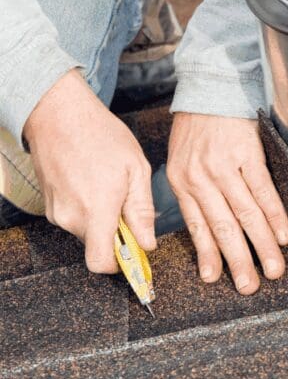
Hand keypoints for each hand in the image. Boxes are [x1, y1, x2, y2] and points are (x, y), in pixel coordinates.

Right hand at [24, 70, 155, 272]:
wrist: (59, 114)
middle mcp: (71, 217)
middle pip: (98, 247)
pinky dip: (88, 209)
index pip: (102, 263)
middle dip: (117, 235)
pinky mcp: (48, 205)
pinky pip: (74, 218)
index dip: (121, 265)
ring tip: (111, 188)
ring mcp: (56, 212)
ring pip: (87, 232)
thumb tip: (147, 244)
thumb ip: (142, 211)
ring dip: (103, 220)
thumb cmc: (101, 136)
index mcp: (96, 211)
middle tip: (128, 205)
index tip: (136, 253)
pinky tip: (95, 183)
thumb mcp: (136, 170)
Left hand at [166, 112, 287, 294]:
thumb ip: (192, 190)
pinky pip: (263, 192)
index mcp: (182, 183)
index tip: (215, 279)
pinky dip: (275, 216)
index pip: (197, 227)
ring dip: (262, 246)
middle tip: (250, 286)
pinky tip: (283, 236)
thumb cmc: (199, 126)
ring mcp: (224, 167)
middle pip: (223, 227)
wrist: (214, 88)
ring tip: (273, 268)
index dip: (207, 255)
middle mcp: (200, 178)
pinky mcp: (247, 155)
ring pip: (245, 215)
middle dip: (238, 261)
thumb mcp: (182, 159)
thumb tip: (208, 227)